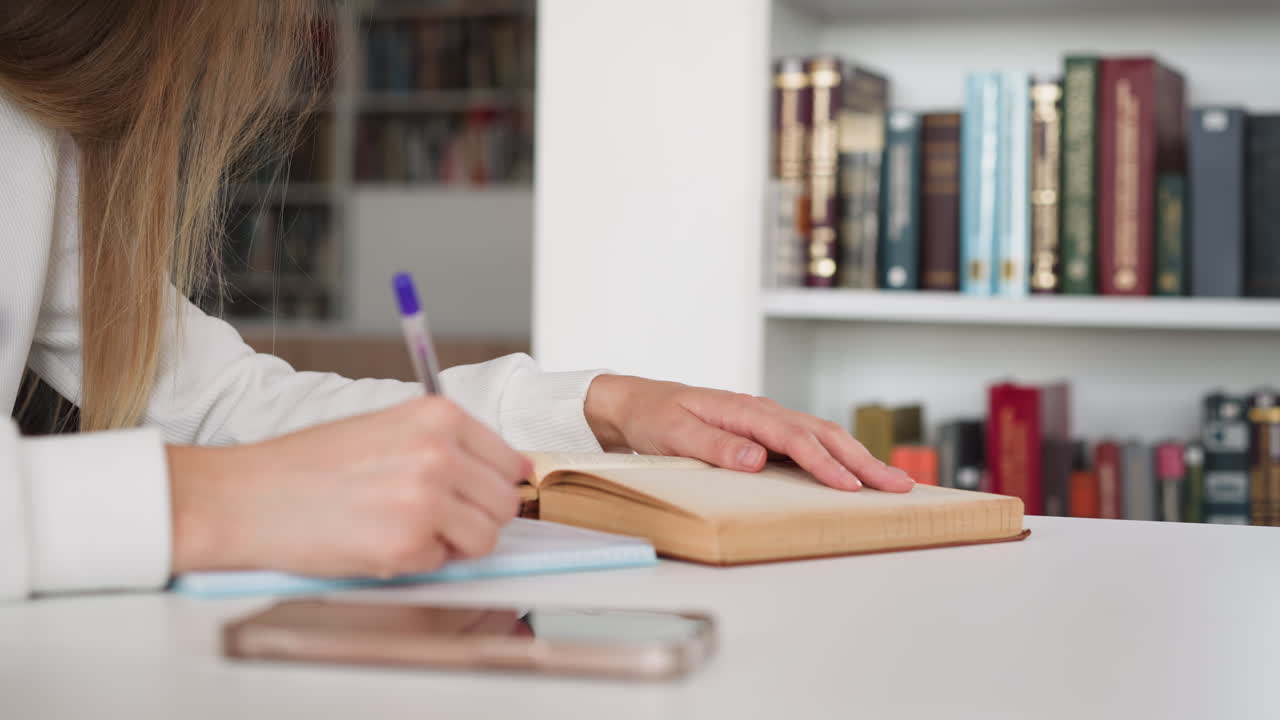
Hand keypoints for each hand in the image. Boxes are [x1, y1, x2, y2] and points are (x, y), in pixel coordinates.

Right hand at [167, 396, 527, 576]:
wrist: (246, 496)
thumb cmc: (308, 465)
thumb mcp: (387, 428)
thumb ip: (447, 445)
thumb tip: (508, 472)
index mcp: (439, 415)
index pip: (511, 460)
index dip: (494, 485)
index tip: (476, 496)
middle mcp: (439, 452)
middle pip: (505, 503)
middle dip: (476, 517)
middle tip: (429, 517)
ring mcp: (426, 499)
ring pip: (485, 538)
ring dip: (452, 543)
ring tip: (403, 527)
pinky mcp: (407, 544)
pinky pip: (444, 564)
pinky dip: (416, 562)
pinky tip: (377, 541)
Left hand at [584, 375, 913, 492]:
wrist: (638, 403)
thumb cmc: (655, 417)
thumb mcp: (674, 433)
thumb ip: (714, 445)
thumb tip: (756, 458)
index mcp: (744, 410)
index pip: (794, 438)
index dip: (824, 464)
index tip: (851, 487)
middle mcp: (763, 412)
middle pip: (824, 434)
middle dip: (863, 461)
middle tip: (900, 486)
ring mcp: (768, 422)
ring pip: (824, 437)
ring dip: (859, 460)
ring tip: (893, 483)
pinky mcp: (767, 434)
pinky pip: (811, 444)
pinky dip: (840, 458)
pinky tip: (858, 474)